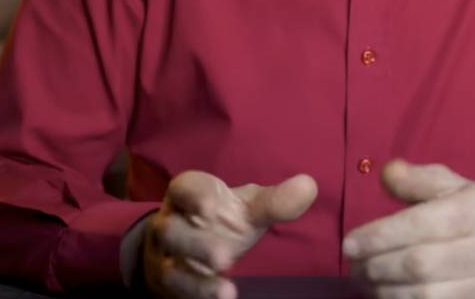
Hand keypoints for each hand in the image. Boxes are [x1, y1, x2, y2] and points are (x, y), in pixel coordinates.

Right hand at [136, 170, 317, 298]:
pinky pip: (176, 292)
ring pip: (169, 268)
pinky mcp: (169, 285)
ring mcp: (165, 258)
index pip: (185, 188)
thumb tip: (309, 185)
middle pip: (170, 231)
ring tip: (227, 290)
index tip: (211, 206)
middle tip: (225, 258)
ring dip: (196, 281)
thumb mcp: (248, 210)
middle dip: (196, 245)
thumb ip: (275, 202)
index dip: (195, 195)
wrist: (189, 251)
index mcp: (187, 196)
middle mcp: (170, 225)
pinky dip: (198, 296)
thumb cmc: (221, 221)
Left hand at [343, 160, 474, 298]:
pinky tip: (385, 294)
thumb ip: (417, 179)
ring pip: (424, 294)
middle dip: (376, 265)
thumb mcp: (453, 186)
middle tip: (353, 264)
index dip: (380, 236)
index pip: (421, 224)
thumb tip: (385, 173)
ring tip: (364, 278)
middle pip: (419, 264)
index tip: (350, 243)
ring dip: (384, 289)